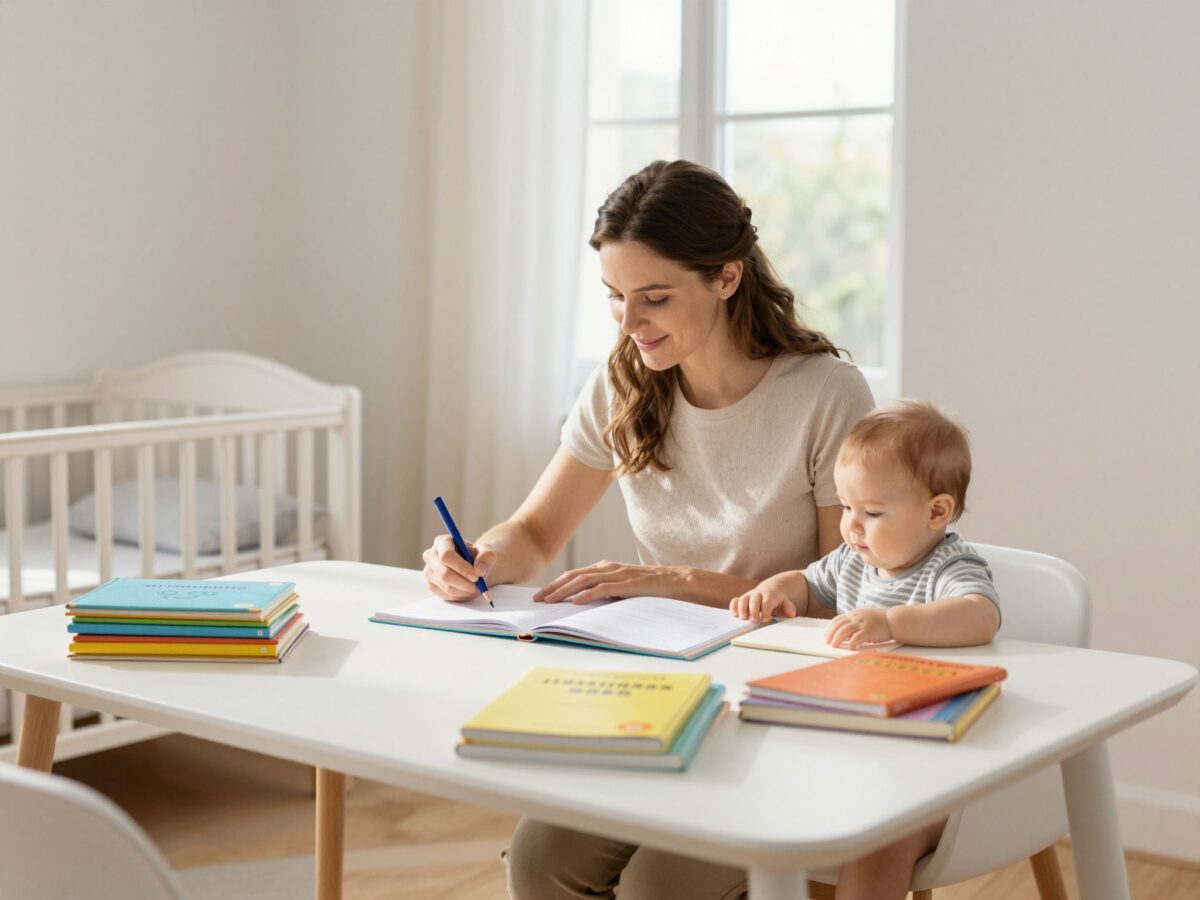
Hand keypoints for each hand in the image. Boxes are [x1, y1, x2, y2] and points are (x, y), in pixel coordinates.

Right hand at [422, 534, 496, 601]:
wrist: (473, 567)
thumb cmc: (478, 557)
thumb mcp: (487, 552)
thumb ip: (487, 557)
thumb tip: (479, 570)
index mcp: (442, 542)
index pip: (446, 555)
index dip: (461, 567)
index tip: (476, 576)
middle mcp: (431, 555)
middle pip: (444, 573)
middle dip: (463, 582)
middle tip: (478, 586)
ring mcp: (428, 571)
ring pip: (446, 586)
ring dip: (464, 590)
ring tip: (476, 587)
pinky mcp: (431, 585)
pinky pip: (445, 595)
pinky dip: (460, 595)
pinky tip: (467, 590)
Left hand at [534, 561, 683, 604]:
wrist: (681, 582)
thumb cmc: (654, 589)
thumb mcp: (626, 589)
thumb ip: (609, 592)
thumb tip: (587, 605)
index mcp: (608, 569)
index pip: (576, 575)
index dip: (557, 584)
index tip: (541, 595)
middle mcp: (610, 568)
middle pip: (574, 576)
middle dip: (553, 588)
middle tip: (536, 600)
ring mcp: (619, 575)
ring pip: (584, 581)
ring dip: (564, 591)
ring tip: (549, 601)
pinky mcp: (629, 585)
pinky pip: (604, 589)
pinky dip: (587, 595)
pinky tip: (575, 602)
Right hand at [729, 586, 796, 622]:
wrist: (769, 589)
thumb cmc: (776, 600)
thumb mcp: (785, 602)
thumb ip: (788, 607)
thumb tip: (791, 613)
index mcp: (769, 595)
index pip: (767, 602)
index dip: (766, 610)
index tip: (766, 620)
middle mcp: (757, 594)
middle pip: (754, 599)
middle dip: (753, 610)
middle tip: (754, 621)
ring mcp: (748, 596)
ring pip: (743, 599)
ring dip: (741, 608)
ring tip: (742, 618)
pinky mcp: (741, 599)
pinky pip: (735, 601)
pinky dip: (733, 607)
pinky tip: (734, 615)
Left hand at [825, 608, 892, 648]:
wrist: (893, 619)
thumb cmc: (880, 620)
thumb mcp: (865, 617)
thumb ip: (855, 622)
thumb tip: (845, 632)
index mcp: (854, 614)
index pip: (838, 620)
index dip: (830, 627)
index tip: (826, 634)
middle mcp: (856, 618)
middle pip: (838, 625)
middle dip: (831, 634)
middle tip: (827, 642)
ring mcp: (862, 624)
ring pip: (844, 631)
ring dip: (837, 639)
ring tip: (833, 646)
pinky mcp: (868, 631)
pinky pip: (857, 637)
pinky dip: (851, 642)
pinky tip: (848, 648)